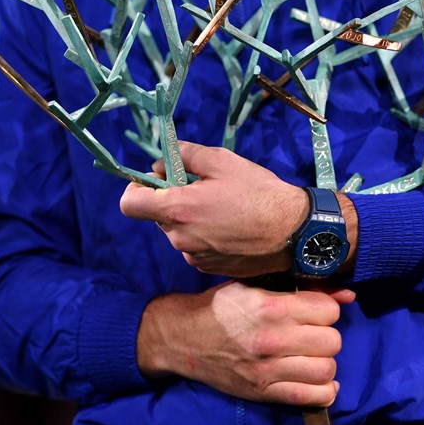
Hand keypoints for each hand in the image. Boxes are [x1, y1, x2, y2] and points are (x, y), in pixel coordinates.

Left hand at [119, 141, 307, 277]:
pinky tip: (231, 228)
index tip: (155, 181)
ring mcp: (193, 257)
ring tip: (224, 209)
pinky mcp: (208, 268)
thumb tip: (161, 163)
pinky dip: (205, 236)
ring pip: (178, 232)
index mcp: (178, 210)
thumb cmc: (259, 193)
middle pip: (158, 216)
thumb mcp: (222, 161)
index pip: (130, 203)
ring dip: (191, 219)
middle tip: (204, 188)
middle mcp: (179, 238)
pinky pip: (195, 248)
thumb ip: (185, 155)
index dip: (136, 189)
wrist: (293, 232)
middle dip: (173, 201)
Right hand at [137, 280, 354, 406]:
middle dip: (326, 336)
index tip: (314, 313)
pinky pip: (310, 397)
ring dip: (324, 363)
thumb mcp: (255, 286)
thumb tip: (348, 295)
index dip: (325, 310)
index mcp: (270, 306)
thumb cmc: (220, 307)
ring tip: (311, 357)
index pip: (329, 311)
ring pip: (327, 370)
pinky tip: (318, 381)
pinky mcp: (262, 392)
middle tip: (312, 335)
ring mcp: (267, 369)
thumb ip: (303, 289)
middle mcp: (271, 339)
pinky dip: (323, 392)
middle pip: (332, 341)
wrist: (181, 338)